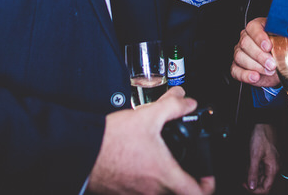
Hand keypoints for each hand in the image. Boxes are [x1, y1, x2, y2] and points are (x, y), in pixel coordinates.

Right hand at [87, 87, 214, 193]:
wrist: (80, 150)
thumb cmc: (110, 141)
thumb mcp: (147, 116)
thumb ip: (172, 107)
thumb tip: (187, 101)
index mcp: (163, 175)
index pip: (197, 193)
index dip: (208, 185)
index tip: (207, 175)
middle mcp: (151, 192)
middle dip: (185, 180)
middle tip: (186, 166)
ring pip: (158, 194)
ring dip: (163, 181)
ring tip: (161, 162)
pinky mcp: (121, 194)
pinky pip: (140, 192)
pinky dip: (145, 182)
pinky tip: (139, 164)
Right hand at [232, 17, 279, 87]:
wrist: (278, 66)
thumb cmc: (282, 50)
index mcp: (258, 27)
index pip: (253, 28)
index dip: (260, 37)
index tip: (269, 46)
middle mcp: (246, 37)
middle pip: (245, 43)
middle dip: (260, 55)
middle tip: (272, 64)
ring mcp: (240, 51)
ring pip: (240, 57)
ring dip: (256, 66)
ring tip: (269, 71)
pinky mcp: (237, 66)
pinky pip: (236, 70)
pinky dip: (245, 75)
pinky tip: (255, 77)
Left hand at [246, 123, 278, 192]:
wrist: (262, 125)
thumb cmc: (261, 136)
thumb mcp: (254, 155)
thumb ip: (253, 172)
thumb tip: (251, 186)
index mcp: (273, 168)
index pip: (266, 188)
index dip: (255, 190)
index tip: (246, 186)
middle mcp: (274, 167)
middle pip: (263, 183)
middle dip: (252, 183)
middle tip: (243, 179)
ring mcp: (271, 163)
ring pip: (261, 177)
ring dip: (252, 176)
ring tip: (245, 170)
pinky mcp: (267, 160)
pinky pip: (261, 169)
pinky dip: (253, 170)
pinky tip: (248, 165)